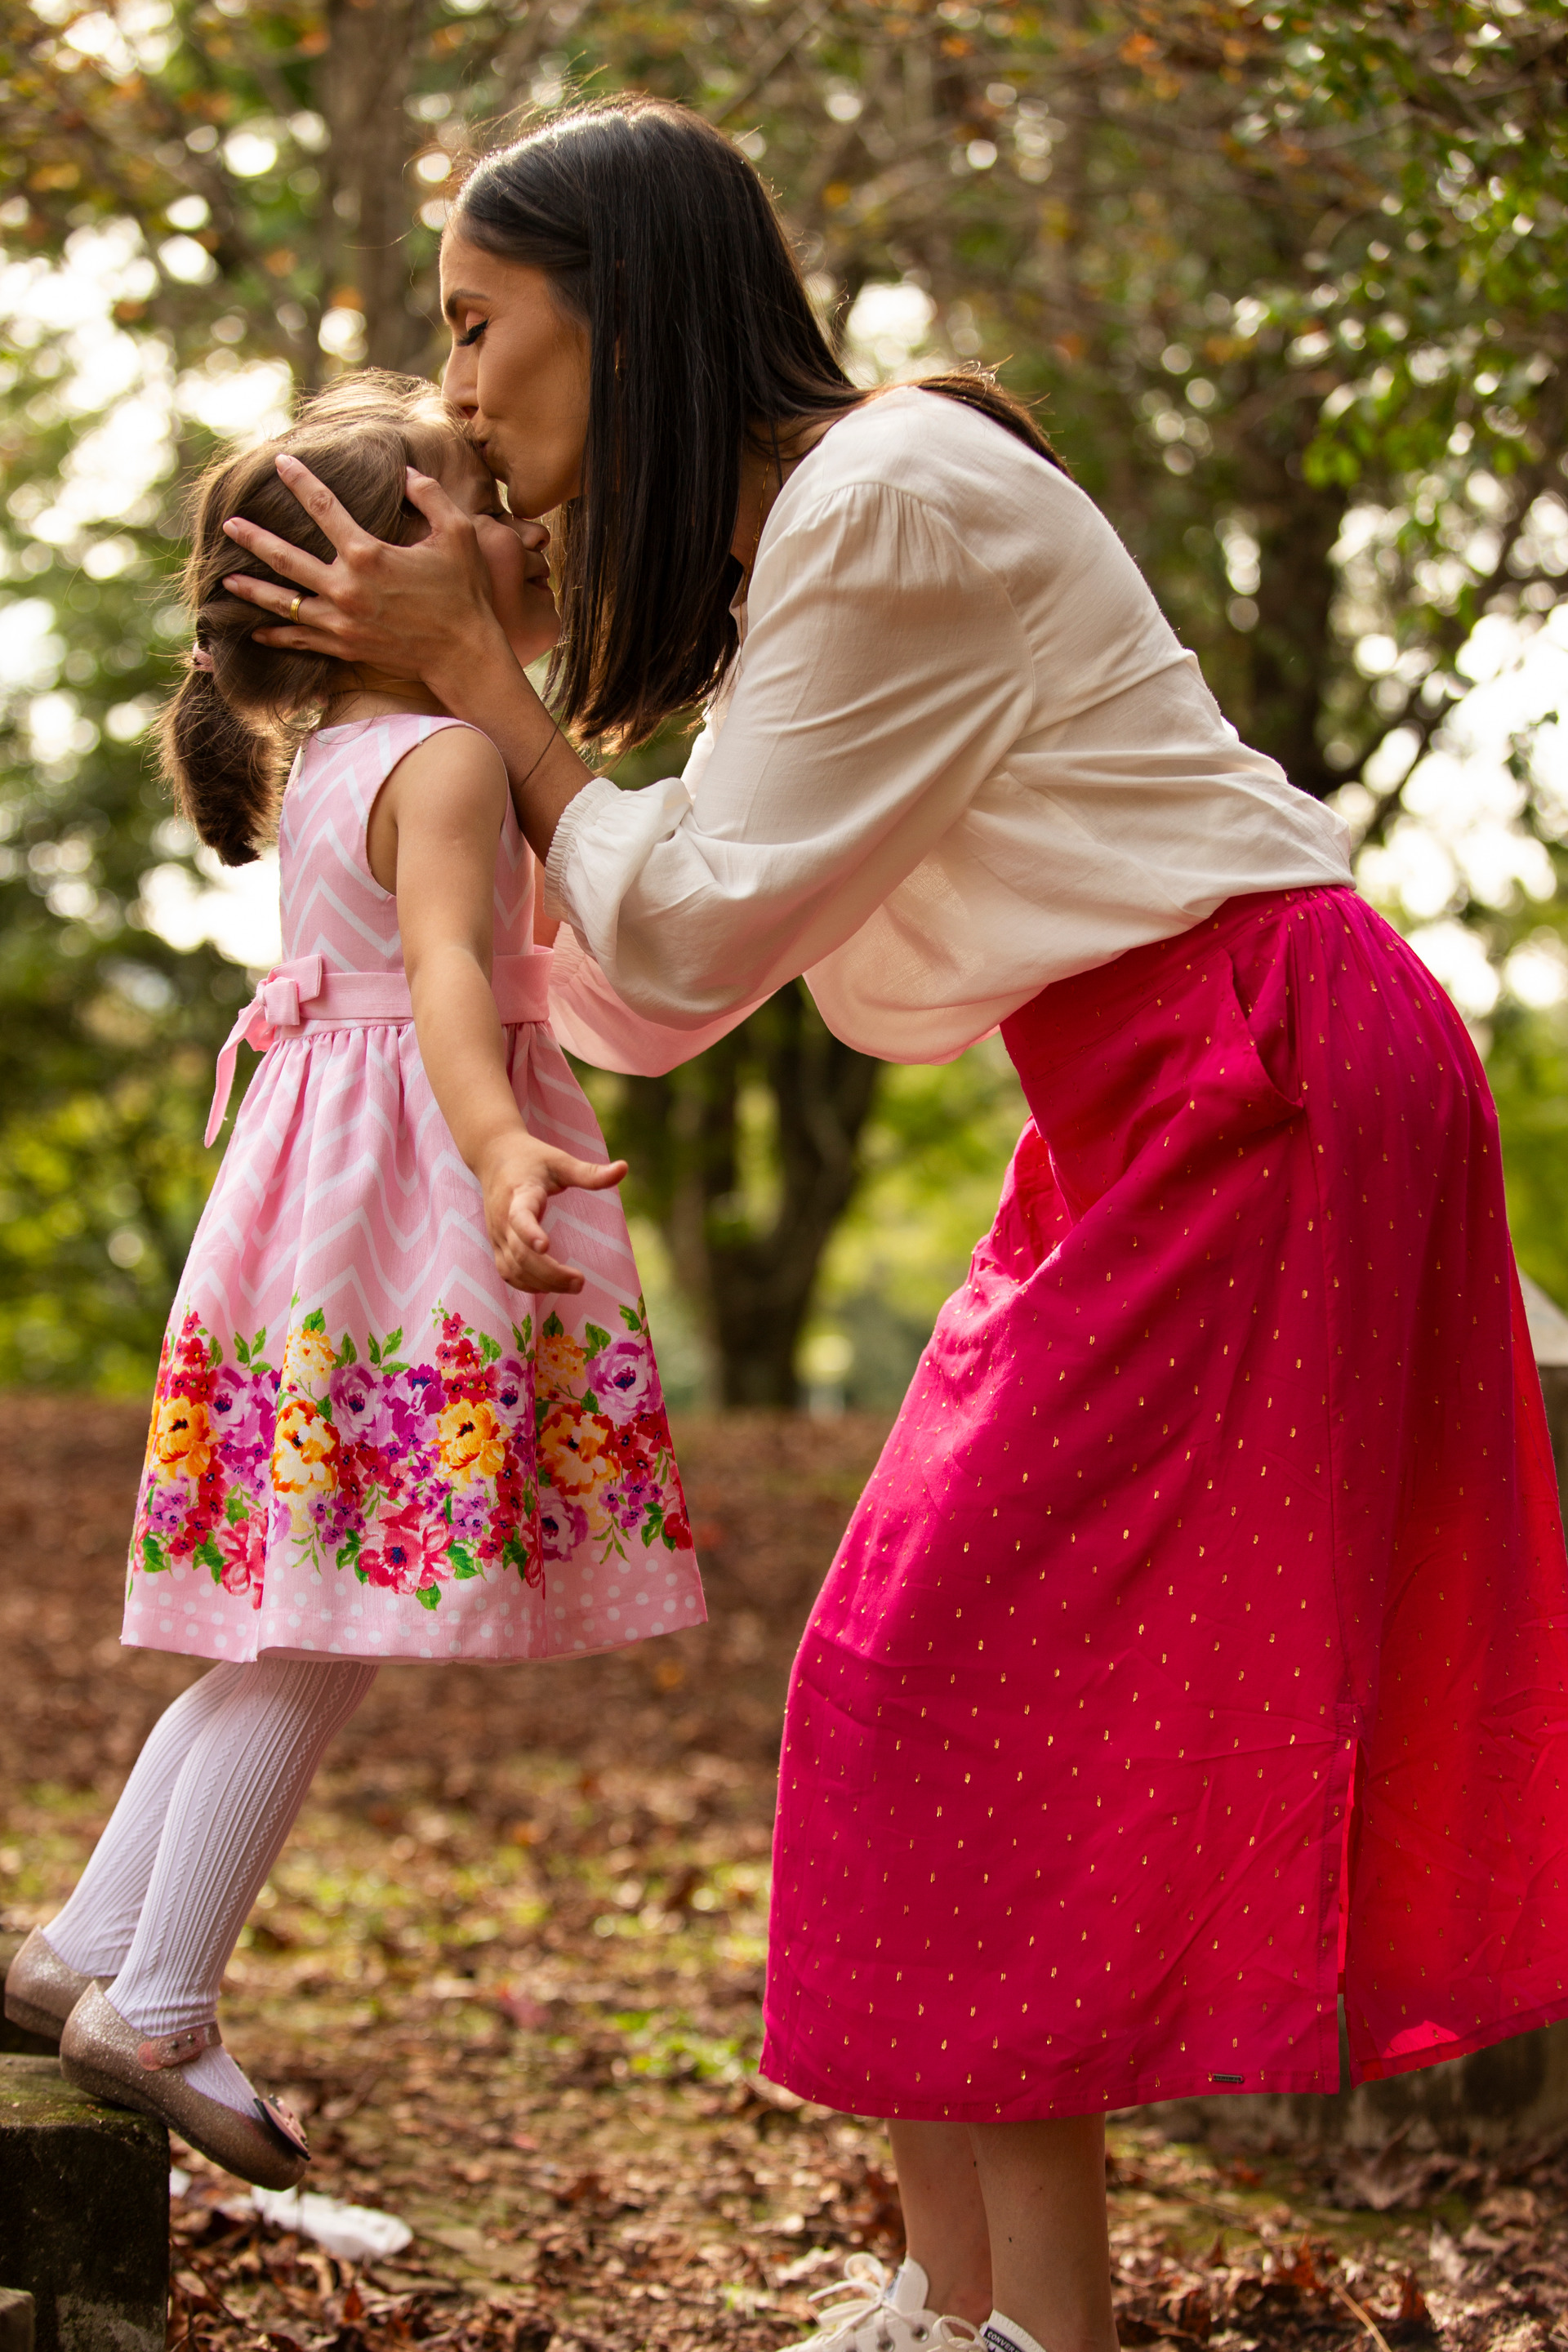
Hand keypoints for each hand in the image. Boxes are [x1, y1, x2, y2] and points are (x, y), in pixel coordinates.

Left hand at [219, 456, 508, 688]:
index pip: (322, 507)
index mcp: (368, 554)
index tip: (280, 462)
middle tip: (229, 525)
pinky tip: (256, 632)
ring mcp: (341, 621)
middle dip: (254, 539)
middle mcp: (346, 587)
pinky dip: (276, 636)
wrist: (464, 655)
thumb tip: (404, 472)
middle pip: (286, 557)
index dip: (299, 481)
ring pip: (284, 602)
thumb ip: (429, 496)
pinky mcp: (344, 646)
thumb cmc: (464, 593)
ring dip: (252, 590)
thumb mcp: (458, 534)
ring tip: (225, 580)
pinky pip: (300, 639)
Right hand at [479, 1134, 627, 1293]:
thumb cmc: (531, 1158)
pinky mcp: (496, 1245)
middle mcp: (503, 1218)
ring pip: (513, 1268)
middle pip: (520, 1253)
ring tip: (574, 1286)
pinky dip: (527, 1284)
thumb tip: (624, 1168)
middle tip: (580, 1282)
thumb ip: (590, 1172)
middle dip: (549, 1272)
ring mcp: (496, 1235)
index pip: (519, 1216)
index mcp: (519, 1194)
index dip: (529, 1232)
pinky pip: (507, 1272)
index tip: (546, 1246)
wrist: (493, 1156)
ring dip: (542, 1283)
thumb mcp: (561, 1161)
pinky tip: (551, 1286)